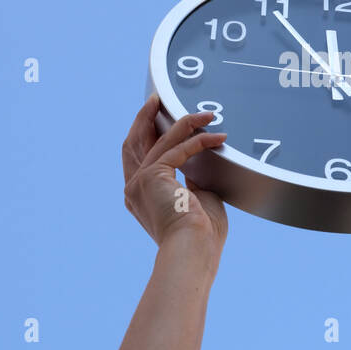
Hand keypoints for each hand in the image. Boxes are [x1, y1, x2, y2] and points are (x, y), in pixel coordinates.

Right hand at [122, 93, 228, 257]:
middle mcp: (133, 188)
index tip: (158, 119)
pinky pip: (177, 149)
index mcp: (140, 197)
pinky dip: (198, 140)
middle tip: (158, 99)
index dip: (146, 135)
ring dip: (181, 122)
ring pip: (157, 140)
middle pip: (134, 142)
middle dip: (145, 118)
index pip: (138, 158)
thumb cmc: (201, 235)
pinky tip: (217, 137)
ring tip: (201, 113)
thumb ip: (191, 180)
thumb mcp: (194, 200)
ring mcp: (139, 182)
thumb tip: (198, 162)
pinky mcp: (153, 177)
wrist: (194, 250)